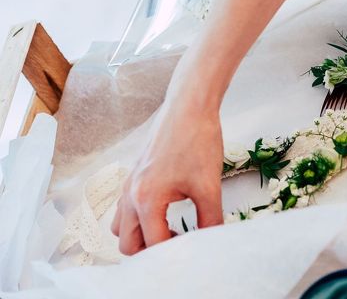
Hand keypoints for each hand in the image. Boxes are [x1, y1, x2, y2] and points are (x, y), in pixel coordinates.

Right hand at [111, 98, 223, 254]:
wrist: (190, 106)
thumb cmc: (197, 139)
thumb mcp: (208, 185)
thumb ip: (210, 219)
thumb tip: (212, 240)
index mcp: (145, 200)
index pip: (153, 245)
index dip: (175, 253)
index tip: (194, 248)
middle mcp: (130, 194)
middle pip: (127, 243)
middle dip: (151, 250)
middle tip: (180, 242)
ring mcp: (129, 183)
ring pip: (122, 225)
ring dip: (142, 234)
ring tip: (172, 228)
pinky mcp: (134, 174)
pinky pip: (126, 206)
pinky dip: (141, 217)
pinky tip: (167, 208)